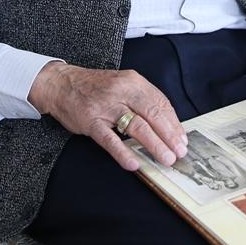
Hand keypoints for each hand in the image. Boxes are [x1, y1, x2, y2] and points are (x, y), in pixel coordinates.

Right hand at [29, 63, 187, 170]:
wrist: (62, 83)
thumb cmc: (97, 87)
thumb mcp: (123, 84)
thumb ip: (143, 101)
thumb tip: (168, 125)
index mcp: (134, 82)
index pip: (161, 103)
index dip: (174, 124)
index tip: (182, 139)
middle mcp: (122, 91)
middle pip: (152, 115)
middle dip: (169, 136)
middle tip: (179, 152)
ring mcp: (106, 106)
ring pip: (136, 126)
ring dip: (154, 145)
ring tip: (166, 159)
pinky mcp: (91, 121)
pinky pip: (109, 139)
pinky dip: (123, 152)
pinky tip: (134, 163)